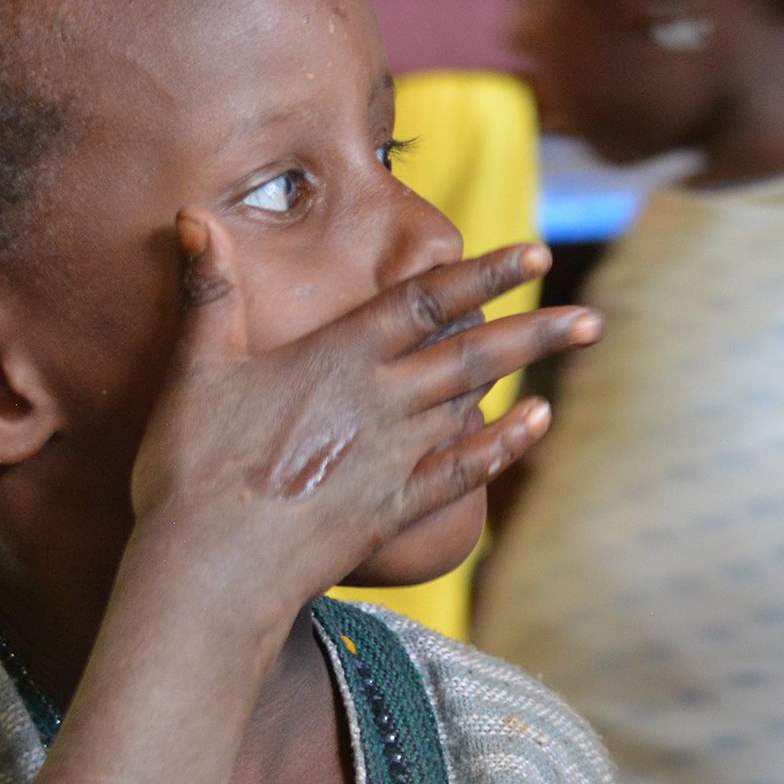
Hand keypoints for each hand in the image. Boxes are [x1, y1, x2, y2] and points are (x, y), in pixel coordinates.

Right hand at [126, 214, 595, 615]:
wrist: (213, 569)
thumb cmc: (194, 469)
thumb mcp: (195, 370)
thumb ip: (208, 291)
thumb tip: (190, 215)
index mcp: (338, 358)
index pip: (425, 301)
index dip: (484, 274)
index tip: (536, 254)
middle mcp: (382, 401)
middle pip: (474, 352)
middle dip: (536, 327)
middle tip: (593, 316)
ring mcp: (395, 457)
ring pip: (475, 401)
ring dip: (527, 370)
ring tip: (569, 341)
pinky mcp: (396, 507)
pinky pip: (465, 470)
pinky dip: (507, 444)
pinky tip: (539, 422)